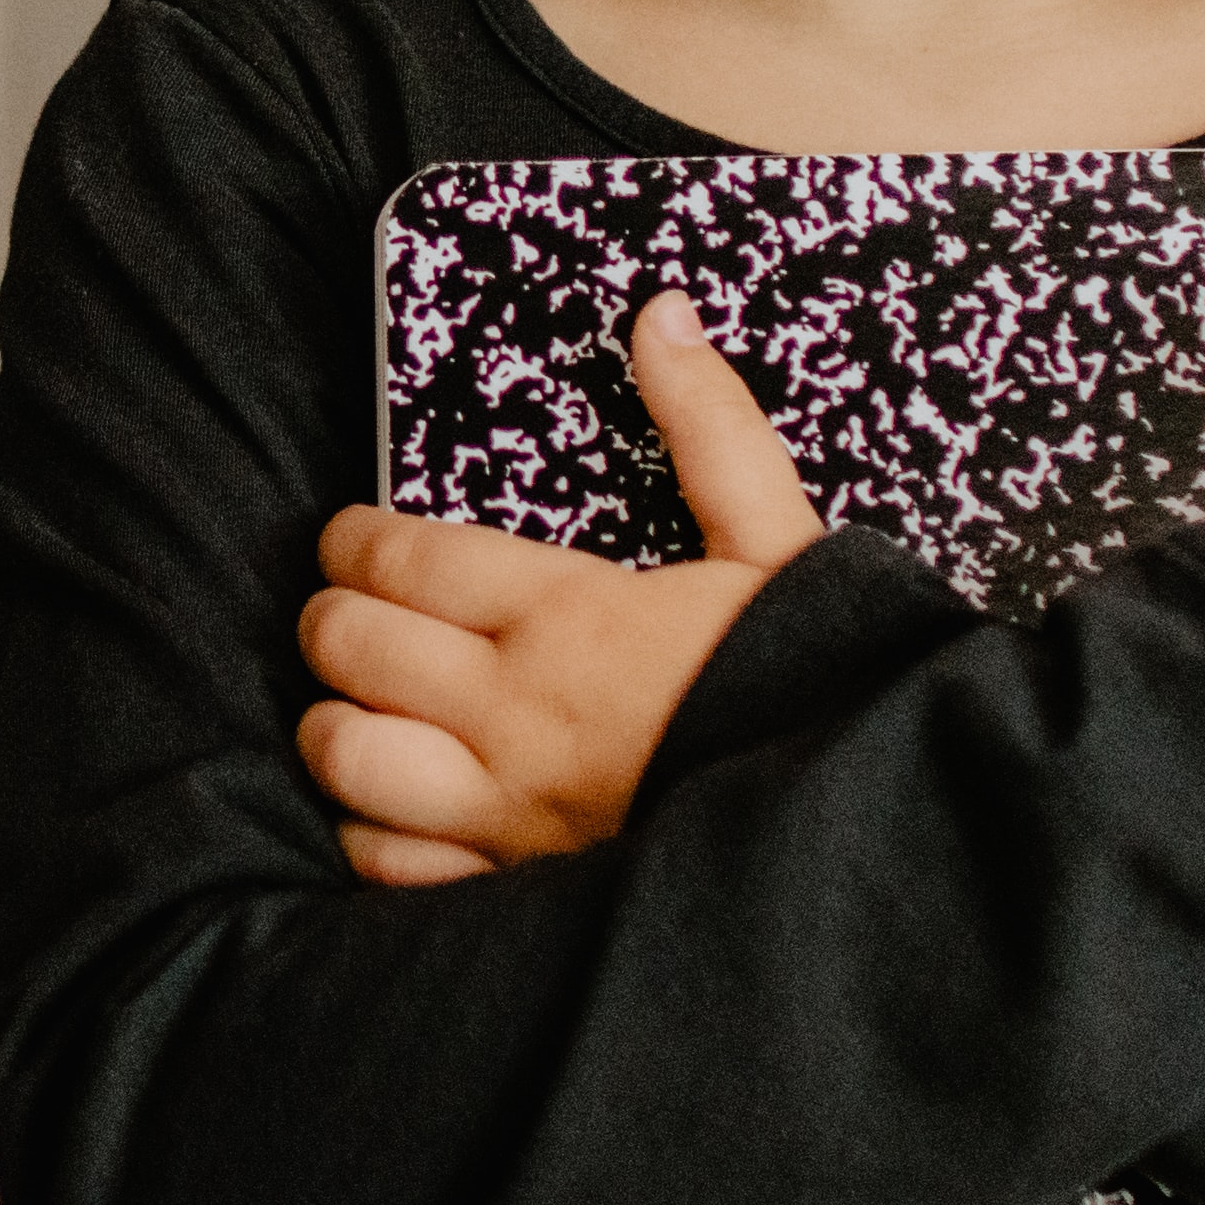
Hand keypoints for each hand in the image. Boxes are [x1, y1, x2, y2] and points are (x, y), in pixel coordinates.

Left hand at [300, 296, 827, 884]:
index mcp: (571, 618)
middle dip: (334, 618)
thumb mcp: (781, 545)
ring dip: (338, 723)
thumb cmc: (825, 686)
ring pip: (348, 756)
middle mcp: (518, 714)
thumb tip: (661, 316)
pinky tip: (396, 809)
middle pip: (353, 646)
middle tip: (348, 609)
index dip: (355, 541)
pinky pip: (389, 864)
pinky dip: (372, 833)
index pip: (403, 561)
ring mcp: (507, 812)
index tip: (349, 537)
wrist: (871, 833)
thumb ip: (712, 428)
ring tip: (361, 704)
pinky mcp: (514, 889)